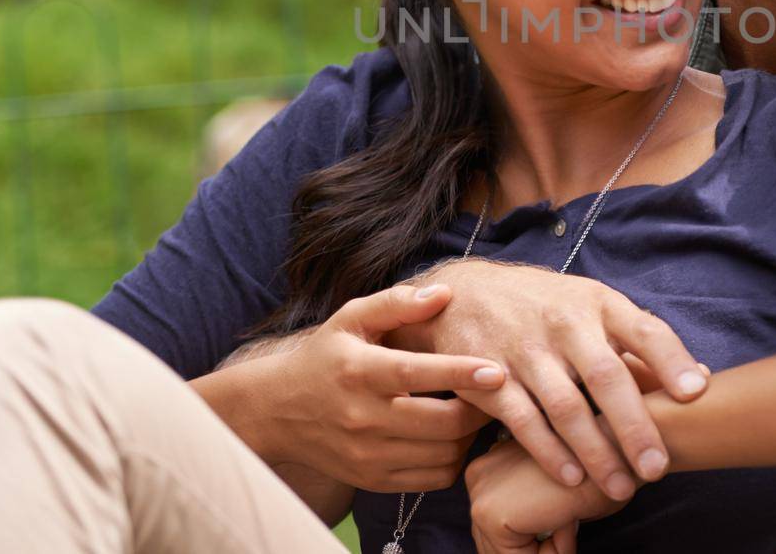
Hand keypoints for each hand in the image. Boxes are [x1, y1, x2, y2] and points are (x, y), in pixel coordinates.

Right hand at [238, 282, 504, 490]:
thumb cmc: (325, 356)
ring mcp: (367, 455)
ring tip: (473, 410)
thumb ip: (397, 303)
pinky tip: (451, 436)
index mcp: (359, 371)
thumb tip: (444, 294)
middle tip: (494, 391)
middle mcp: (362, 417)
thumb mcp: (352, 318)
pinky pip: (432, 479)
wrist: (278, 411)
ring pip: (443, 455)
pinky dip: (453, 459)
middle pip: (440, 423)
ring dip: (469, 435)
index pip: (415, 374)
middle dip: (479, 409)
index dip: (460, 373)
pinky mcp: (373, 480)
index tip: (497, 370)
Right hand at [392, 260, 707, 497]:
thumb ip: (635, 346)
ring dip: (595, 451)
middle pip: (605, 375)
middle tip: (657, 468)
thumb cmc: (547, 306)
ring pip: (565, 406)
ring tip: (621, 487)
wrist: (468, 293)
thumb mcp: (591, 309)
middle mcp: (564, 323)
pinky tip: (572, 478)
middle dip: (634, 425)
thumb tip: (696, 380)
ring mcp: (525, 349)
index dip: (670, 360)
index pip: (643, 329)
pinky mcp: (490, 375)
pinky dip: (548, 452)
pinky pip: (523, 420)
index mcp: (598, 303)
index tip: (696, 392)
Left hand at [467, 438, 629, 553]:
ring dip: (546, 549)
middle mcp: (477, 475)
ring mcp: (480, 494)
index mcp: (491, 466)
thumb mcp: (553, 493)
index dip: (539, 536)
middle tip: (568, 520)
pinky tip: (564, 522)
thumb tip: (534, 539)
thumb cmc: (602, 472)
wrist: (618, 453)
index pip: (500, 531)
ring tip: (567, 519)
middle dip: (538, 545)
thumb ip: (532, 513)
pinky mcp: (491, 514)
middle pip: (496, 544)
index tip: (563, 510)